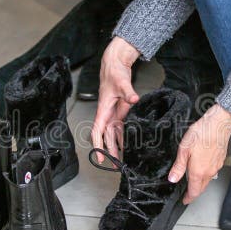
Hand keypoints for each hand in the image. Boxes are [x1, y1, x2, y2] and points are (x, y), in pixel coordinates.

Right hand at [91, 37, 140, 162]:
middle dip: (109, 151)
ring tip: (122, 159)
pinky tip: (130, 144)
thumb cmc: (114, 73)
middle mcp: (107, 114)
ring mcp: (114, 113)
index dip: (97, 145)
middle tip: (115, 165)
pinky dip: (124, 136)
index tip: (99, 157)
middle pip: (106, 137)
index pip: (97, 131)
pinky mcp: (120, 110)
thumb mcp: (122, 82)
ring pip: (114, 134)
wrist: (115, 64)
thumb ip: (128, 92)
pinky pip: (121, 127)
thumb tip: (133, 99)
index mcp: (103, 110)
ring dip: (116, 146)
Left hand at [168, 104, 230, 203]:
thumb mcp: (184, 149)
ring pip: (208, 180)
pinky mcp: (221, 161)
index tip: (184, 201)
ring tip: (193, 182)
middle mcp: (209, 172)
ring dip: (200, 184)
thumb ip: (179, 166)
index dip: (188, 198)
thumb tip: (173, 179)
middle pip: (201, 188)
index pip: (194, 191)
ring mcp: (216, 167)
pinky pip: (213, 172)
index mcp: (198, 171)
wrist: (218, 124)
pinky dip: (206, 175)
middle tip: (188, 194)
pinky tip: (202, 168)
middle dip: (194, 193)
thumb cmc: (201, 133)